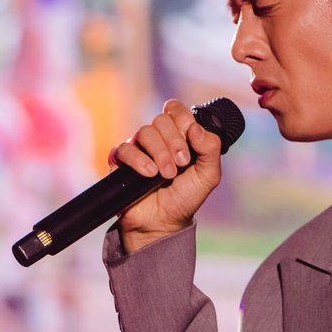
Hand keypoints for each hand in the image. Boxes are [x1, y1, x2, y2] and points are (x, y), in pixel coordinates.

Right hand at [108, 99, 222, 252]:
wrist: (164, 222)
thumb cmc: (185, 197)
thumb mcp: (208, 175)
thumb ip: (210, 149)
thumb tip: (196, 129)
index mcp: (178, 135)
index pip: (176, 109)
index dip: (183, 118)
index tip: (191, 139)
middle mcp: (157, 138)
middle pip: (161, 119)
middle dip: (175, 141)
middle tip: (181, 163)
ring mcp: (138, 148)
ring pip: (145, 132)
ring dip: (160, 153)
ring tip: (166, 174)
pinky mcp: (121, 161)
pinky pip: (125, 149)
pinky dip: (139, 160)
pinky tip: (150, 174)